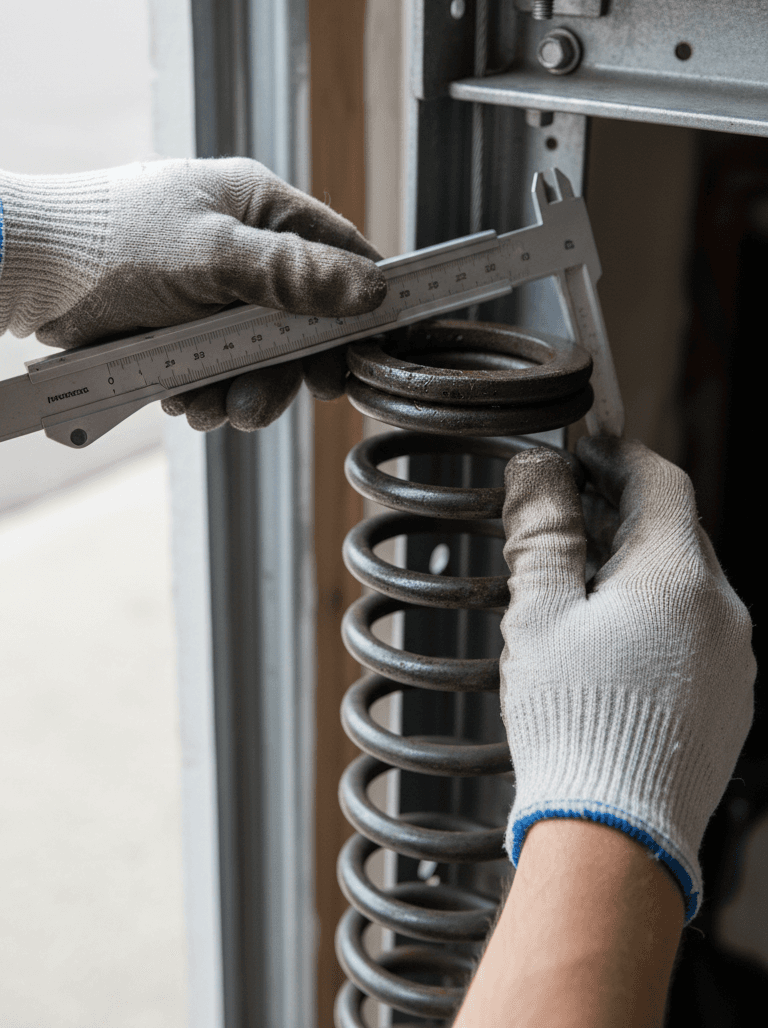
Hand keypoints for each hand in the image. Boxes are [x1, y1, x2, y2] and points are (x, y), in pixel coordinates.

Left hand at [0, 158, 385, 429]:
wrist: (28, 271)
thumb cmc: (112, 242)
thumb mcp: (213, 256)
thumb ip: (292, 274)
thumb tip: (367, 288)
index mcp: (259, 207)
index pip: (339, 251)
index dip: (359, 303)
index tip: (367, 352)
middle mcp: (242, 247)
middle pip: (300, 319)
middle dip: (285, 368)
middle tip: (267, 401)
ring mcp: (210, 290)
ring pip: (258, 354)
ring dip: (242, 389)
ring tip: (213, 407)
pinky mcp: (179, 326)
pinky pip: (216, 368)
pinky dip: (206, 390)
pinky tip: (184, 397)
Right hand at [499, 437, 755, 918]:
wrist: (615, 836)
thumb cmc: (573, 727)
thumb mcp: (536, 613)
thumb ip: (542, 530)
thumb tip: (538, 469)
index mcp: (676, 576)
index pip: (660, 480)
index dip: (618, 456)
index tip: (585, 453)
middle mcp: (722, 611)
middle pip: (676, 532)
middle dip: (623, 517)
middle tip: (568, 523)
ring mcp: (735, 660)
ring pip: (689, 586)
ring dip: (641, 573)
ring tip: (581, 598)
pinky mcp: (734, 700)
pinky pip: (700, 635)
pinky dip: (662, 623)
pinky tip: (615, 653)